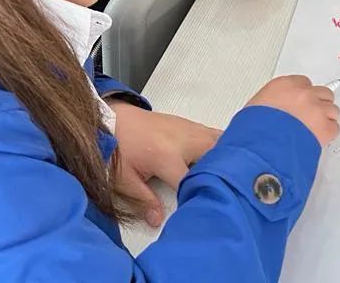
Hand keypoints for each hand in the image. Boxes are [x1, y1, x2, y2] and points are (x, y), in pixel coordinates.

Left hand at [108, 100, 221, 226]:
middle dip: (221, 175)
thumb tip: (158, 221)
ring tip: (227, 175)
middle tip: (223, 191)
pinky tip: (221, 158)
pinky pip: (215, 134)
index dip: (198, 196)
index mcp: (167, 157)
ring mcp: (189, 130)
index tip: (201, 207)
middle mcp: (184, 141)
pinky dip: (222, 146)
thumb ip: (144, 200)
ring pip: (221, 142)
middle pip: (216, 157)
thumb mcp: (124, 179)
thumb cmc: (116, 149)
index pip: (192, 182)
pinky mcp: (189, 125)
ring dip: (225, 158)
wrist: (111, 118)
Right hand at [246, 75, 339, 145]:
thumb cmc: (253, 132)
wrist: (260, 149)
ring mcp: (317, 110)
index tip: (301, 103)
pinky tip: (316, 139)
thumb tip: (274, 108)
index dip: (304, 96)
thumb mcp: (255, 108)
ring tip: (313, 130)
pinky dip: (328, 134)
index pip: (304, 83)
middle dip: (318, 105)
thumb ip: (272, 102)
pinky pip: (334, 128)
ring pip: (332, 110)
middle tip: (310, 117)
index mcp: (284, 86)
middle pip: (323, 93)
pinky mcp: (325, 128)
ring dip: (325, 119)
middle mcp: (303, 94)